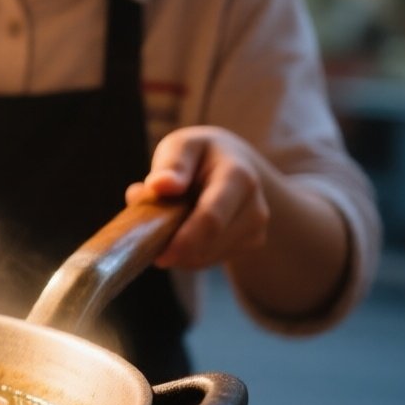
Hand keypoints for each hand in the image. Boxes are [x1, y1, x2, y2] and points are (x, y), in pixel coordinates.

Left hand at [126, 126, 270, 269]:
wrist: (233, 163)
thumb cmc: (199, 154)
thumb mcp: (182, 145)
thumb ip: (171, 164)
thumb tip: (159, 185)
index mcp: (238, 177)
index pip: (211, 218)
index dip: (184, 240)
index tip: (159, 255)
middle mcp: (255, 206)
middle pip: (210, 243)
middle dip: (175, 248)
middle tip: (148, 240)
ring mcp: (256, 228)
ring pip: (207, 256)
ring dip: (178, 250)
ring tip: (166, 222)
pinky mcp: (250, 244)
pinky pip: (209, 259)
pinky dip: (188, 253)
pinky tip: (183, 230)